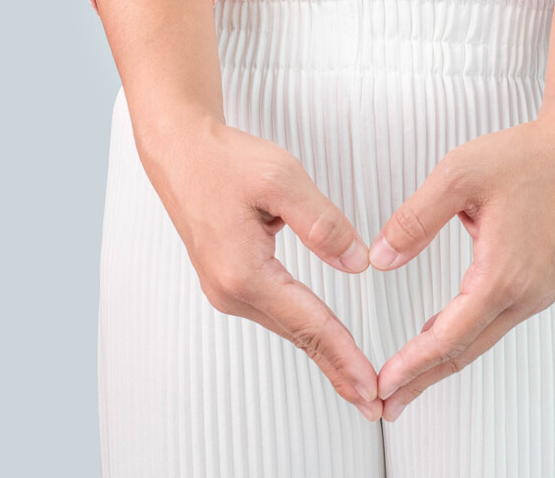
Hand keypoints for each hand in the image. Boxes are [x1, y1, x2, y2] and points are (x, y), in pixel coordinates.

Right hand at [133, 108, 383, 420]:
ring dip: (324, 355)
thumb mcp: (282, 179)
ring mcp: (227, 289)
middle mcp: (231, 289)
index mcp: (244, 271)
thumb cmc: (224, 161)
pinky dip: (306, 333)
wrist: (181, 152)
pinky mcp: (230, 281)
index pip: (309, 323)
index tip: (370, 385)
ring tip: (356, 380)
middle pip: (299, 337)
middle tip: (373, 403)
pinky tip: (324, 344)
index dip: (344, 356)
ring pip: (289, 329)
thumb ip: (323, 224)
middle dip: (338, 370)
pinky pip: (277, 315)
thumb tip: (357, 263)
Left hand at [367, 99, 554, 421]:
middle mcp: (527, 290)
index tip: (383, 384)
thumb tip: (381, 259)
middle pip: (466, 350)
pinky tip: (438, 338)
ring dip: (442, 361)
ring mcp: (538, 290)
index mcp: (505, 271)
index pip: (449, 335)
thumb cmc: (524, 156)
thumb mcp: (457, 175)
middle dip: (423, 379)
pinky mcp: (541, 283)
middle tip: (387, 405)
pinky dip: (463, 337)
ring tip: (406, 381)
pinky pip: (495, 321)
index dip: (412, 364)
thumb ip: (415, 220)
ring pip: (481, 339)